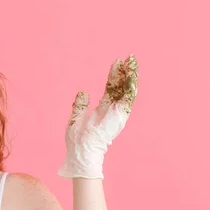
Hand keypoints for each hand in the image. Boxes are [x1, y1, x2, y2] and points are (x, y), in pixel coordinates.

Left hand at [58, 54, 138, 178]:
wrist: (81, 151)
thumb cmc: (77, 140)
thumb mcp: (76, 118)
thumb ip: (80, 105)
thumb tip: (83, 92)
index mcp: (103, 110)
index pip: (111, 89)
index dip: (114, 76)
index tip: (117, 63)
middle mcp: (112, 111)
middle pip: (121, 87)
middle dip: (125, 72)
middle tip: (129, 58)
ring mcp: (117, 113)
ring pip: (127, 91)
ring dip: (131, 76)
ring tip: (132, 62)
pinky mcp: (120, 116)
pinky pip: (128, 99)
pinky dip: (130, 86)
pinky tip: (132, 74)